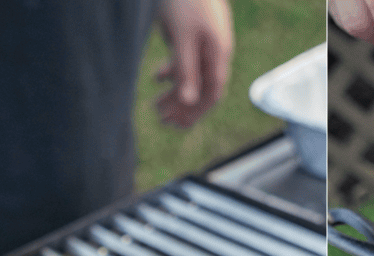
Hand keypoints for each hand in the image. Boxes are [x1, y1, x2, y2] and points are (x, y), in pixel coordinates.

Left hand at [155, 0, 233, 128]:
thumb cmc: (184, 1)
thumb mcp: (183, 37)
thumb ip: (187, 70)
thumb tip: (190, 103)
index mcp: (217, 54)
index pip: (211, 94)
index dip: (194, 113)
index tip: (174, 125)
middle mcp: (215, 51)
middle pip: (202, 88)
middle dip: (183, 107)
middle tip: (161, 119)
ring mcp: (205, 42)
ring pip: (193, 76)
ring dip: (176, 93)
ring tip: (156, 105)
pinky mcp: (193, 33)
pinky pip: (186, 61)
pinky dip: (172, 72)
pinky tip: (156, 77)